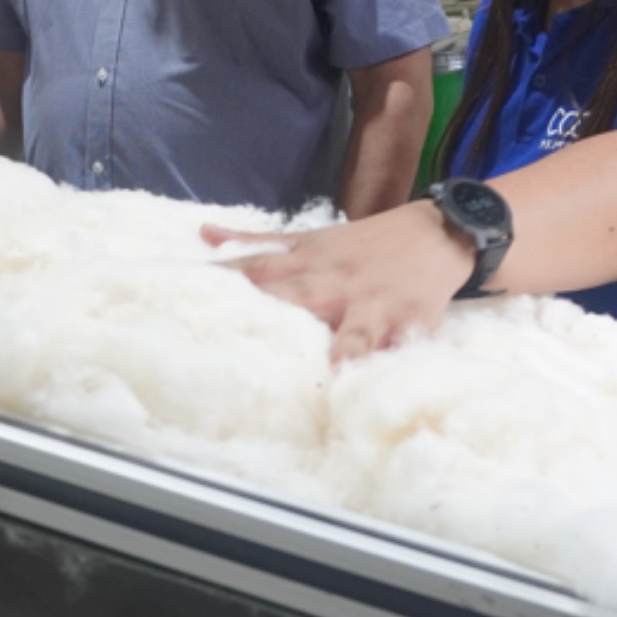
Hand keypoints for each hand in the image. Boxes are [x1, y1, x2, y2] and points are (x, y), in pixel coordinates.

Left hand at [203, 200, 479, 362]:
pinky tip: (368, 383)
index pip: (254, 270)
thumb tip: (204, 235)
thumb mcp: (309, 237)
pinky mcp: (403, 322)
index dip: (220, 282)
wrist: (435, 234)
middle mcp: (332, 283)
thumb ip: (258, 242)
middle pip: (293, 300)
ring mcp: (367, 304)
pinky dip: (379, 362)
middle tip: (230, 342)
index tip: (182, 293)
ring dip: (335, 346)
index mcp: (306, 262)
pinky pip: (390, 346)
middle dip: (266, 317)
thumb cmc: (363, 243)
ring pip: (347, 329)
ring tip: (321, 373)